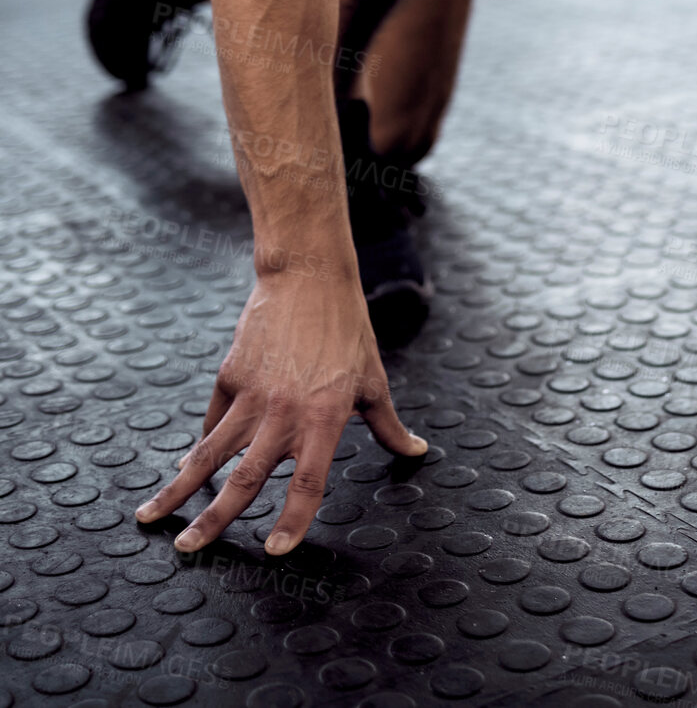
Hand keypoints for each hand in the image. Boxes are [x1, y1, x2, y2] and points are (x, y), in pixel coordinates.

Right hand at [134, 269, 426, 553]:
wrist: (308, 275)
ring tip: (150, 517)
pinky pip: (212, 422)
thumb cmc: (347, 328)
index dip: (292, 520)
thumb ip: (389, 425)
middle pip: (244, 479)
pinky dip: (198, 448)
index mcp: (324, 417)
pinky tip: (183, 469)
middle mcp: (284, 412)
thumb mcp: (374, 379)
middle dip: (213, 521)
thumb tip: (417, 451)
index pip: (307, 482)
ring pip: (209, 453)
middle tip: (188, 550)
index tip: (275, 551)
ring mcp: (251, 394)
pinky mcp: (230, 375)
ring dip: (179, 488)